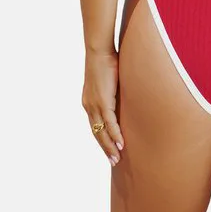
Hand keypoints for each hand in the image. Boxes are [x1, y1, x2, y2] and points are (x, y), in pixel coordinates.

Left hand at [81, 49, 124, 166]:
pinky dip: (114, 134)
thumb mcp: (108, 79)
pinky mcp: (102, 101)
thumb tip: (121, 91)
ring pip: (101, 131)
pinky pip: (109, 123)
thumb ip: (112, 89)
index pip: (95, 125)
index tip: (109, 148)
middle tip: (113, 160)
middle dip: (105, 147)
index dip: (101, 137)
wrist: (99, 51)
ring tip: (117, 158)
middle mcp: (89, 106)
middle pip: (96, 132)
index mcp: (89, 101)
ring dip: (110, 145)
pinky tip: (120, 143)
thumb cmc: (106, 60)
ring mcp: (94, 105)